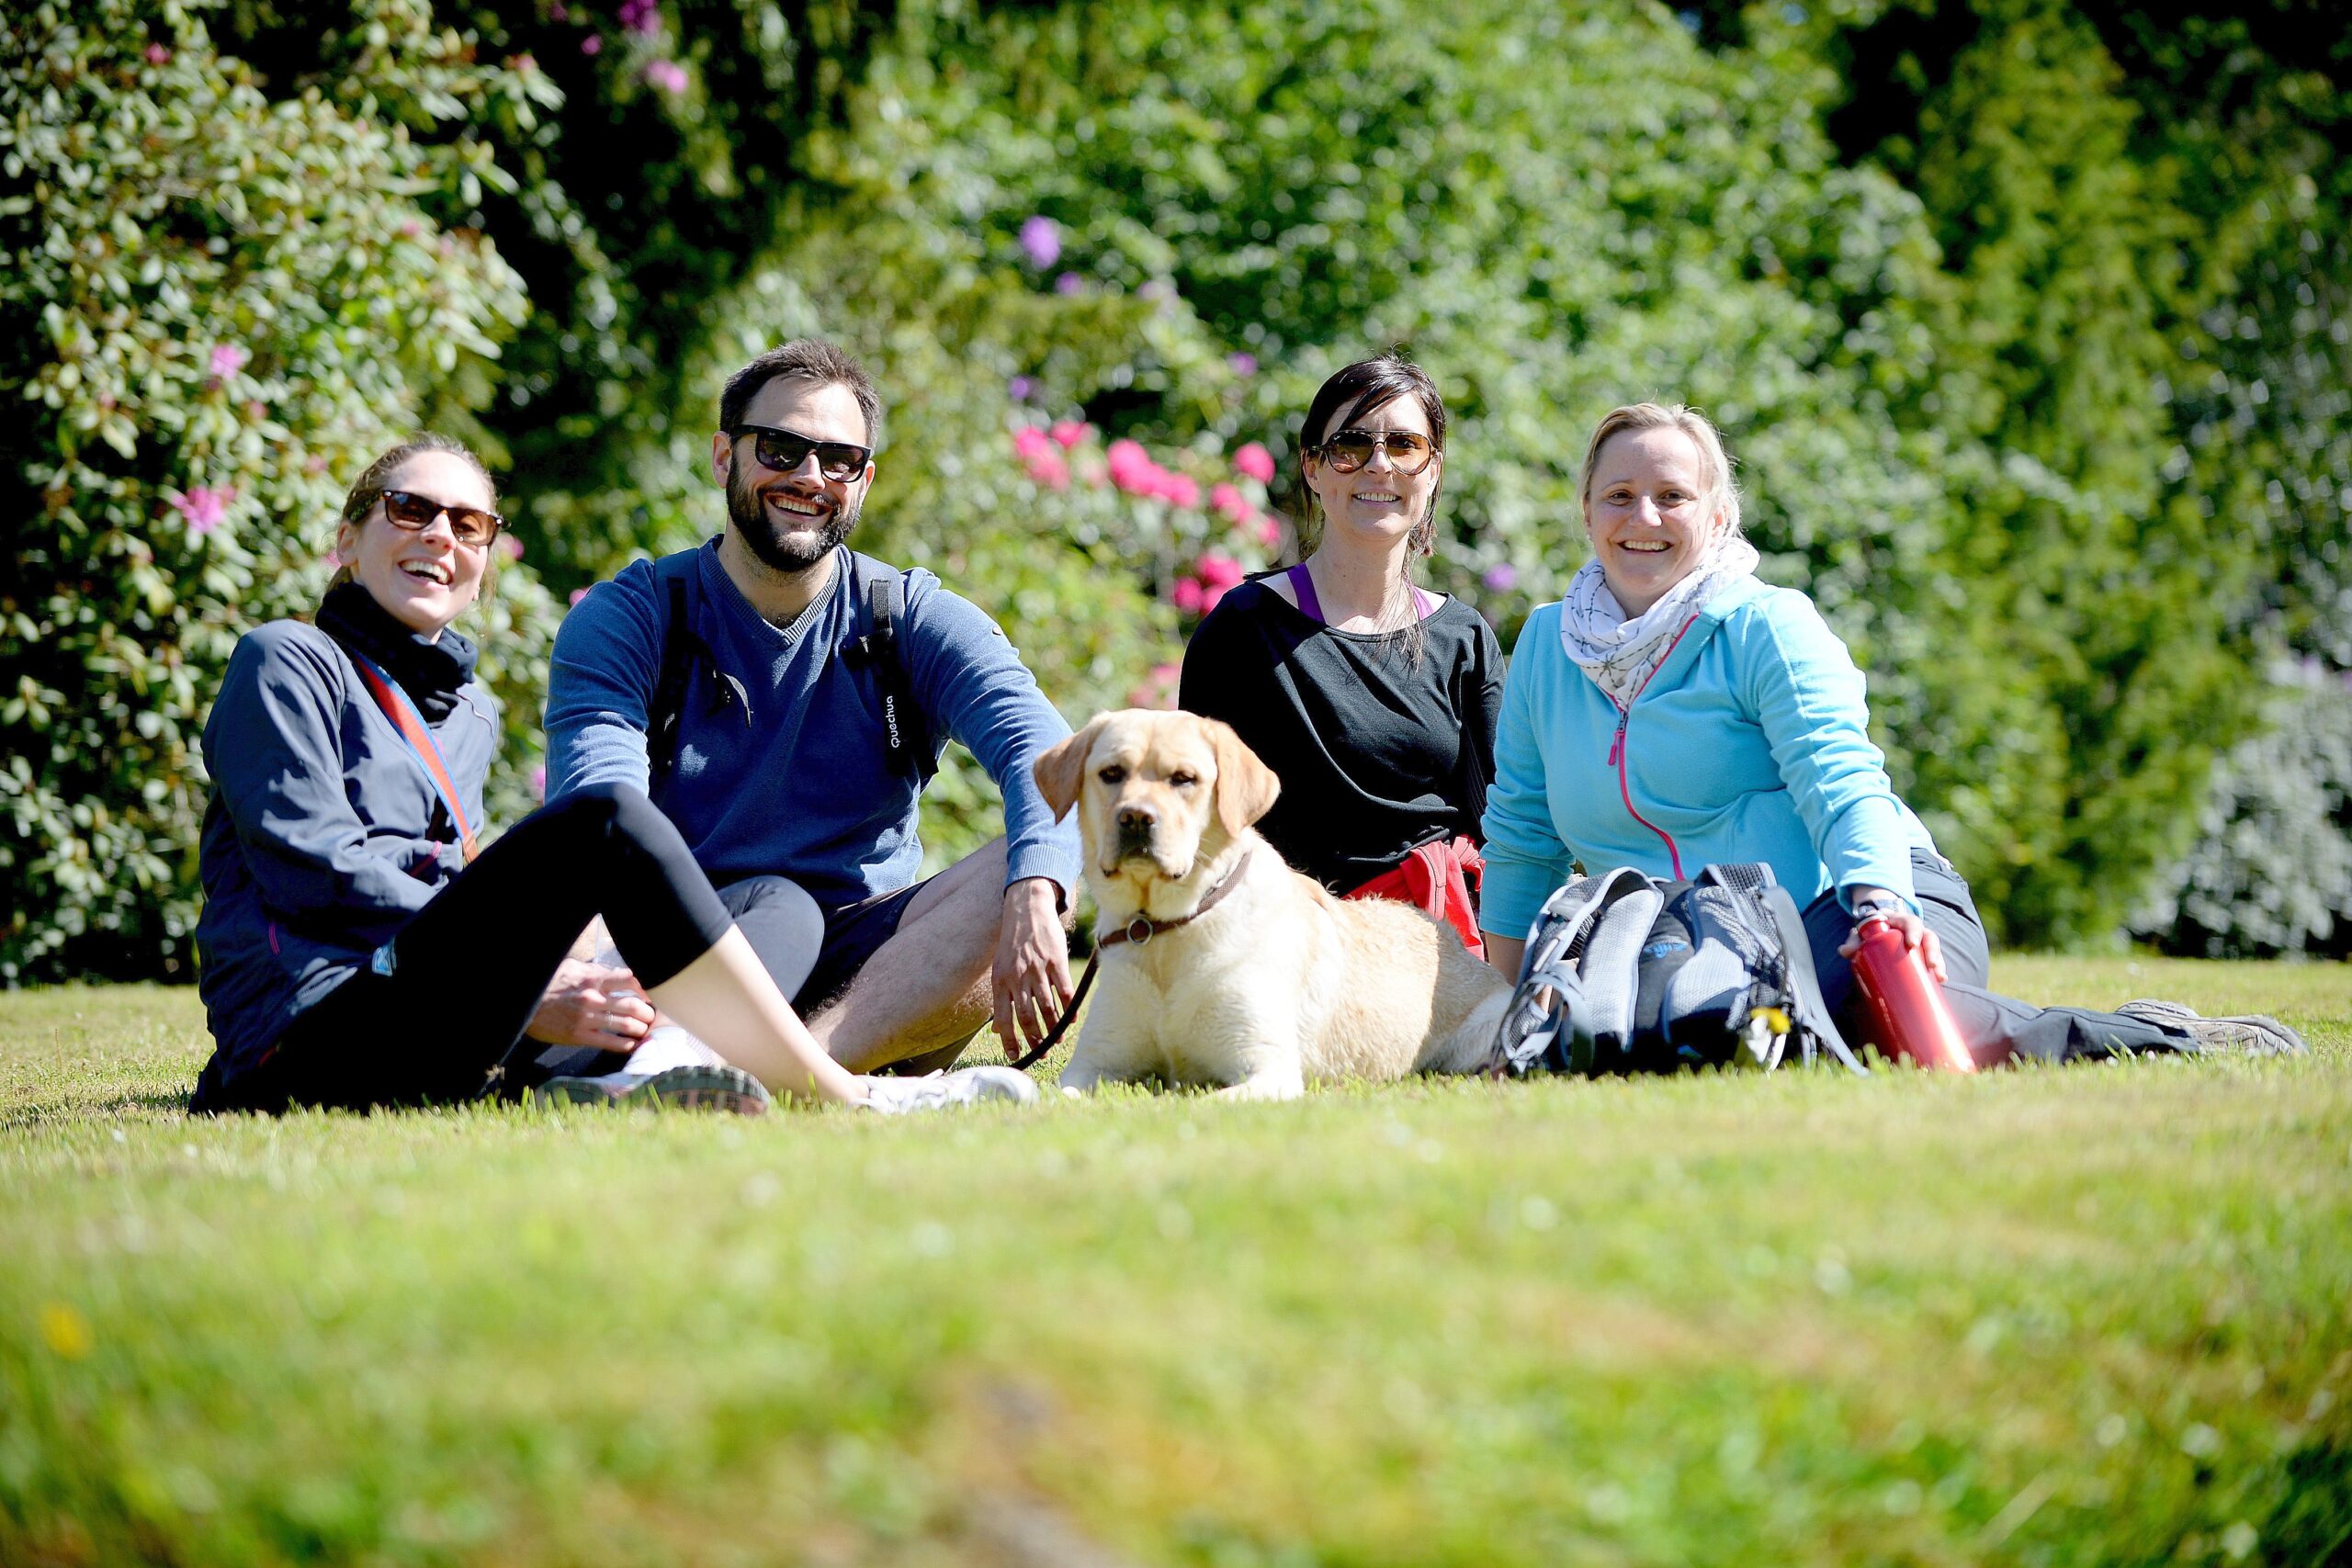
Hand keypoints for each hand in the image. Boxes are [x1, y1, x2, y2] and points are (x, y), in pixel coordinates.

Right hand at [526, 959, 657, 1049]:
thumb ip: (596, 970)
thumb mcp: (572, 968)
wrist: (526, 1005)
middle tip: (651, 1016)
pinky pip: (610, 1043)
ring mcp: (587, 1019)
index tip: (652, 994)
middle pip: (634, 1005)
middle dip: (648, 1012)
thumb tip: (617, 972)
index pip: (630, 980)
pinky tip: (632, 1044)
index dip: (647, 989)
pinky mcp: (579, 1036)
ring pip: (626, 1025)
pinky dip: (626, 1045)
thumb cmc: (550, 984)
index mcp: (593, 979)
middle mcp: (594, 998)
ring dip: (641, 1029)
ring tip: (645, 1030)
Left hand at [993, 877, 1074, 1057]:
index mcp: (1000, 982)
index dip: (1009, 1041)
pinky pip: (1063, 990)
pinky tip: (1071, 1019)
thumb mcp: (999, 969)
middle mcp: (1017, 978)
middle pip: (1026, 1017)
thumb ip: (1001, 999)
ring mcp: (1037, 969)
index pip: (1003, 1019)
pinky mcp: (1056, 961)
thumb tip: (996, 1030)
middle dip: (1035, 1040)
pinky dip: (1068, 1008)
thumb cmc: (1012, 944)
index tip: (1016, 1056)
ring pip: (1047, 1007)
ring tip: (1057, 1040)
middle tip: (1042, 1053)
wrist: (1027, 909)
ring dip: (1053, 1028)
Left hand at [1838, 894, 1946, 982]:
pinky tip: (1941, 980)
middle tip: (1931, 965)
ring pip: (1933, 948)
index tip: (1912, 944)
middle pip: (1928, 936)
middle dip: (1932, 950)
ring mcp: (1920, 941)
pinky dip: (1939, 969)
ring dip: (1939, 962)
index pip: (1910, 922)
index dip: (1913, 932)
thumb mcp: (1862, 932)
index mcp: (1900, 921)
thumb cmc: (1870, 930)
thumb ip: (1854, 940)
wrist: (1876, 926)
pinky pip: (1934, 959)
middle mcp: (1914, 930)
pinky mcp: (1922, 953)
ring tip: (1940, 977)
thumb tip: (1844, 951)